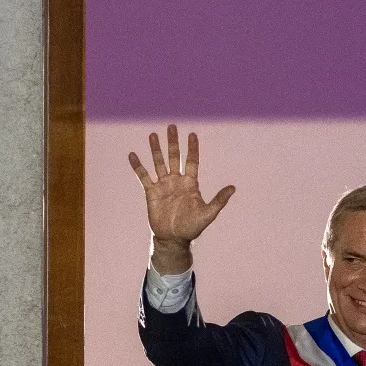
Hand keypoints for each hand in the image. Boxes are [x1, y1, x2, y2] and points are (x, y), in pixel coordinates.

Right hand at [129, 124, 234, 273]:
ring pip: (159, 163)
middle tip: (172, 126)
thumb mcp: (208, 213)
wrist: (173, 239)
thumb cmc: (192, 227)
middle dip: (173, 142)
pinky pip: (143, 176)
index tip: (192, 134)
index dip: (192, 148)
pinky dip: (138, 166)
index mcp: (190, 184)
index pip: (191, 161)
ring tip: (153, 135)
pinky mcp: (151, 192)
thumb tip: (233, 187)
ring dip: (156, 149)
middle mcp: (176, 181)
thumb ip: (219, 200)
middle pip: (174, 157)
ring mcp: (163, 185)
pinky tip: (132, 155)